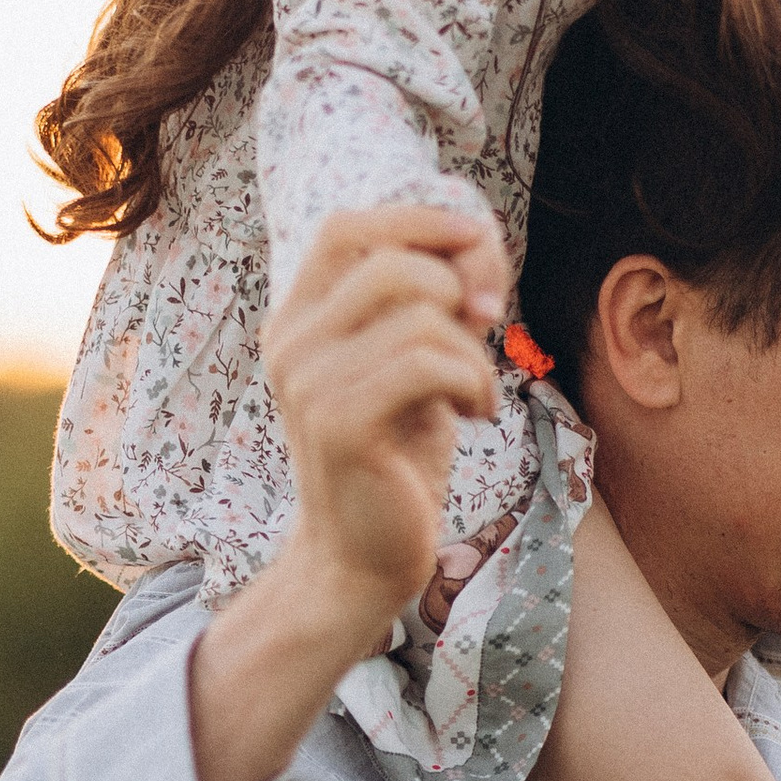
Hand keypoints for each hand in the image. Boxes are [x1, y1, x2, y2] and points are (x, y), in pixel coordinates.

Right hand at [188, 206, 497, 780]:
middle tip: (489, 329)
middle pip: (392, 262)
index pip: (348, 228)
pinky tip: (472, 416)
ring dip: (472, 352)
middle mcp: (290, 343)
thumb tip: (478, 248)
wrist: (360, 559)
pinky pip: (426, 363)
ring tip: (472, 392)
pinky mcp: (339, 424)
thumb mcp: (414, 366)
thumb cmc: (394, 458)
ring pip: (419, 315)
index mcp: (299, 320)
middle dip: (463, 285)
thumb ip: (435, 306)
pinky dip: (470, 382)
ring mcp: (307, 383)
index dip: (419, 222)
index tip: (478, 247)